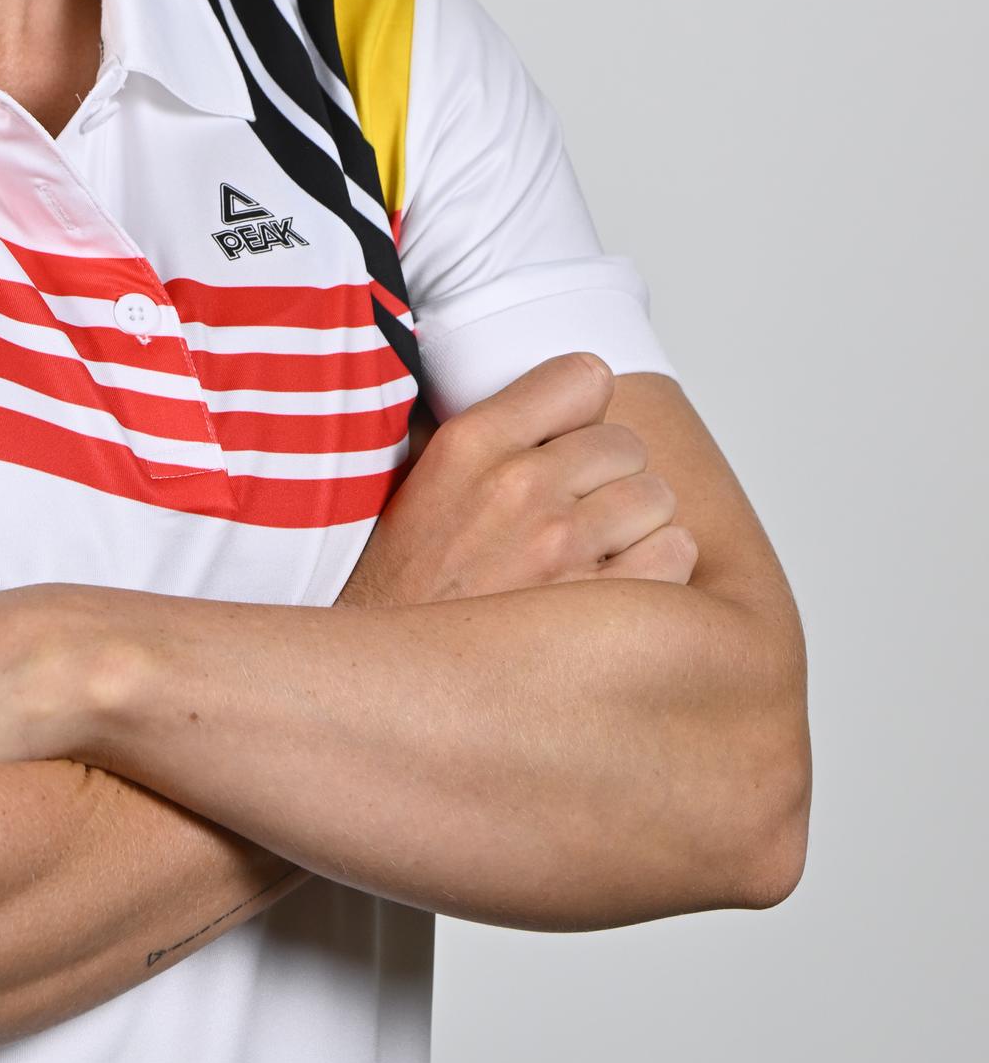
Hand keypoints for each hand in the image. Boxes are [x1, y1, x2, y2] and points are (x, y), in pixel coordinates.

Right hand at [341, 353, 697, 610]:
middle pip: (627, 444)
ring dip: (636, 525)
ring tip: (593, 554)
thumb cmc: (401, 590)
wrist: (386, 684)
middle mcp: (519, 489)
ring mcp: (562, 552)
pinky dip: (659, 568)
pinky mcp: (599, 613)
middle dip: (608, 477)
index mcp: (471, 445)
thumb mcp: (417, 483)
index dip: (583, 412)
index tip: (570, 439)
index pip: (583, 377)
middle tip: (573, 515)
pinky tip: (616, 587)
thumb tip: (541, 405)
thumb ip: (482, 434)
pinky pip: (676, 553)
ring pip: (657, 497)